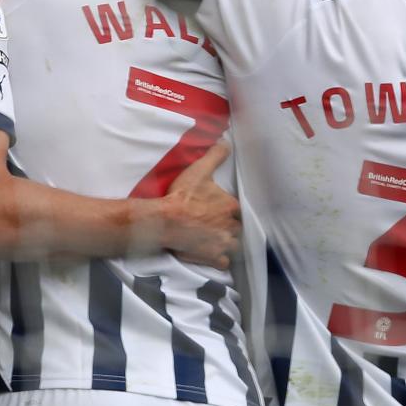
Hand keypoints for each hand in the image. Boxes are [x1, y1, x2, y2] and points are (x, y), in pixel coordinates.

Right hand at [158, 142, 240, 268]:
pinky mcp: (213, 257)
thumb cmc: (182, 195)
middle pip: (238, 228)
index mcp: (231, 206)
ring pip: (234, 245)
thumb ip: (215, 155)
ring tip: (216, 239)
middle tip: (217, 224)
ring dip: (228, 243)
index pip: (238, 210)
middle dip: (230, 226)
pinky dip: (219, 259)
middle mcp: (231, 226)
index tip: (221, 210)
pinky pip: (223, 262)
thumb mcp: (199, 170)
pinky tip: (212, 254)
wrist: (166, 220)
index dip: (230, 210)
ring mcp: (223, 243)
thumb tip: (226, 143)